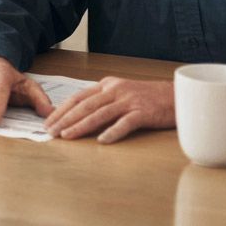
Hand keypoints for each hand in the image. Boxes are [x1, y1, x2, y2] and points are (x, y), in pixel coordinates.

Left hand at [43, 76, 174, 142]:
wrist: (177, 96)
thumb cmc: (147, 98)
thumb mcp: (121, 93)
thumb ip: (102, 101)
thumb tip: (78, 116)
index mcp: (108, 84)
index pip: (79, 97)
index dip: (62, 110)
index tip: (48, 122)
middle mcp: (116, 90)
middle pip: (85, 105)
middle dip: (65, 119)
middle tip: (51, 132)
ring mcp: (129, 101)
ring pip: (100, 114)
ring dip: (81, 126)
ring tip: (67, 136)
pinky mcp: (143, 112)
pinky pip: (125, 123)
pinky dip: (112, 132)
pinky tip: (102, 141)